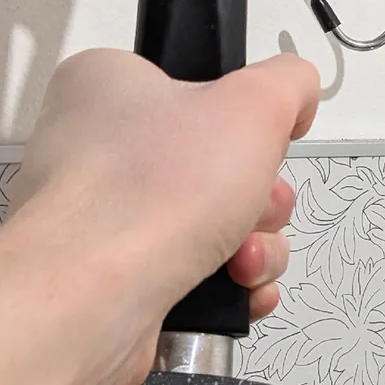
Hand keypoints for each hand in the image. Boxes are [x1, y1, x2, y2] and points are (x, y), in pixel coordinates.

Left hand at [0, 48, 318, 384]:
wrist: (90, 301)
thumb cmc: (156, 188)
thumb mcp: (253, 103)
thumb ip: (289, 82)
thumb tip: (295, 98)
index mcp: (109, 87)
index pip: (197, 90)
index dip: (243, 118)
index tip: (260, 139)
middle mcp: (98, 151)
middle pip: (220, 165)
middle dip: (261, 197)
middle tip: (254, 206)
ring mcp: (106, 223)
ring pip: (217, 226)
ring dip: (255, 246)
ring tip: (241, 261)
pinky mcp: (118, 283)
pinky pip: (197, 277)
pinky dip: (230, 287)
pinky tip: (238, 293)